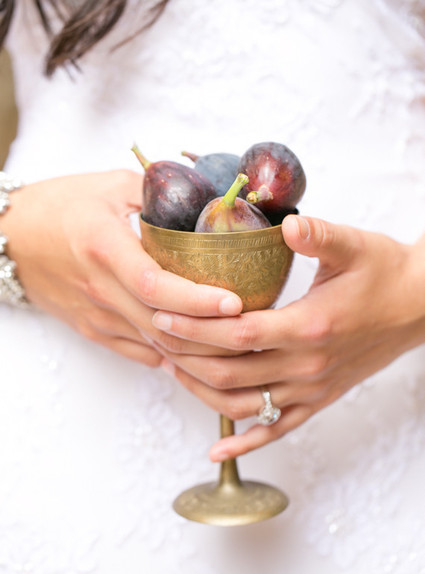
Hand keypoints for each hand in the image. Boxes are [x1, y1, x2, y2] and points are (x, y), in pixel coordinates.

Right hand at [0, 170, 242, 364]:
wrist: (9, 237)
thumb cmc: (59, 204)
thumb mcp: (110, 184)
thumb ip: (158, 192)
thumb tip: (207, 198)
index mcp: (102, 246)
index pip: (153, 283)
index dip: (196, 299)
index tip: (234, 301)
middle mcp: (99, 288)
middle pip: (161, 325)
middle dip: (210, 336)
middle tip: (251, 329)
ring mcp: (95, 314)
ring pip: (153, 346)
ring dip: (195, 352)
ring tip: (234, 345)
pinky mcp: (92, 328)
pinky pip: (138, 351)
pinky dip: (171, 356)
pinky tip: (200, 353)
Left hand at [151, 215, 424, 458]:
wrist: (419, 307)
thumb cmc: (383, 274)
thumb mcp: (352, 246)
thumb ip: (317, 236)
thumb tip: (286, 223)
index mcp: (310, 326)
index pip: (238, 334)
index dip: (196, 327)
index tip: (162, 314)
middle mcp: (308, 366)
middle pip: (231, 372)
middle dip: (186, 355)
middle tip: (154, 335)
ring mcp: (313, 389)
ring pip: (244, 404)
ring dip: (201, 390)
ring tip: (171, 367)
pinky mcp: (319, 401)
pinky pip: (277, 430)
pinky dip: (244, 441)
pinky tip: (216, 448)